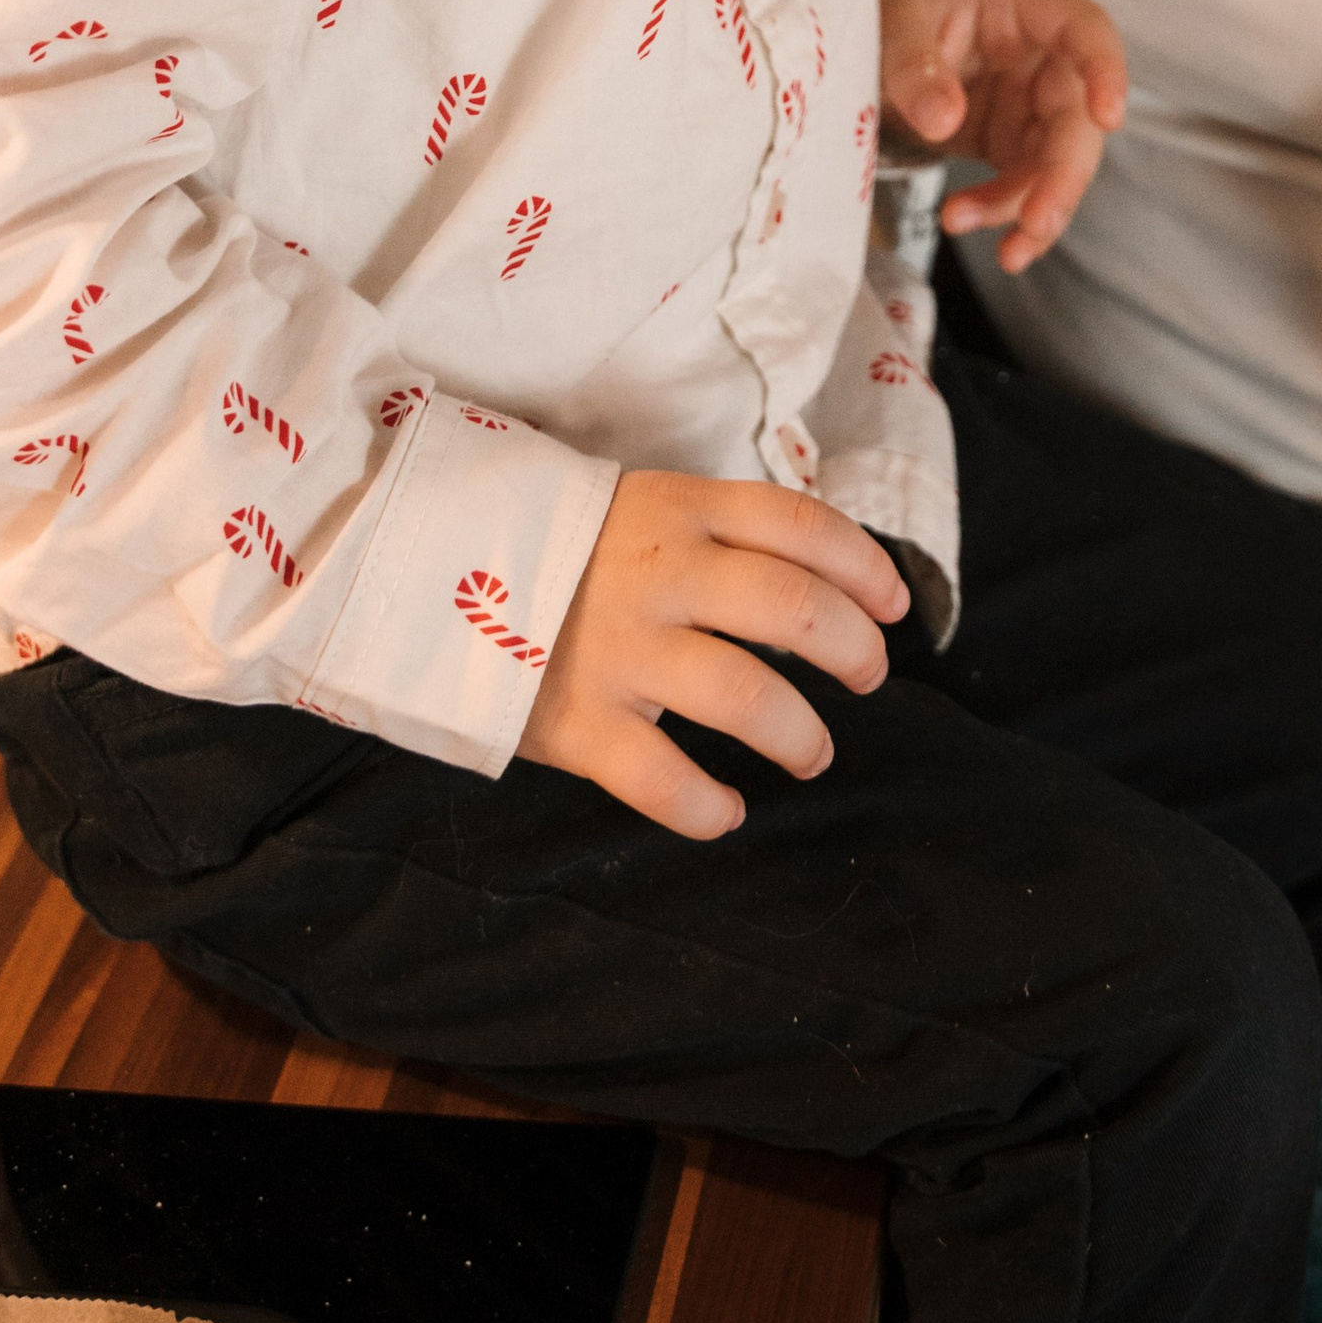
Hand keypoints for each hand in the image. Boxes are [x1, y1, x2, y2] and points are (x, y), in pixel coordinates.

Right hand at [517, 469, 907, 840]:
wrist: (427, 571)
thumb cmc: (558, 549)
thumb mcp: (639, 509)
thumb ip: (716, 536)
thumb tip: (817, 585)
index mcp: (679, 509)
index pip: (799, 523)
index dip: (863, 565)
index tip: (894, 604)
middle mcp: (659, 572)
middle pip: (792, 606)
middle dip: (852, 648)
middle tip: (868, 678)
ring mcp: (619, 647)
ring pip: (744, 694)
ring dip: (798, 733)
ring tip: (812, 754)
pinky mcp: (578, 720)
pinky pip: (661, 779)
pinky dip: (706, 807)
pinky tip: (727, 813)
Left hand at [879, 0, 1128, 272]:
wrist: (895, 49)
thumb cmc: (912, 17)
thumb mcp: (898, 26)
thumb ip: (916, 67)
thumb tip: (944, 119)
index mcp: (1028, 8)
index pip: (1085, 29)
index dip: (1105, 71)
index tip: (1109, 117)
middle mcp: (1047, 59)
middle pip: (1077, 118)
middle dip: (1062, 177)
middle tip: (1038, 220)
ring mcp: (1036, 106)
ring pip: (1057, 164)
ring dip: (1024, 205)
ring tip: (963, 221)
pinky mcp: (1018, 144)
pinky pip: (1027, 185)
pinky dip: (1004, 212)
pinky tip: (971, 224)